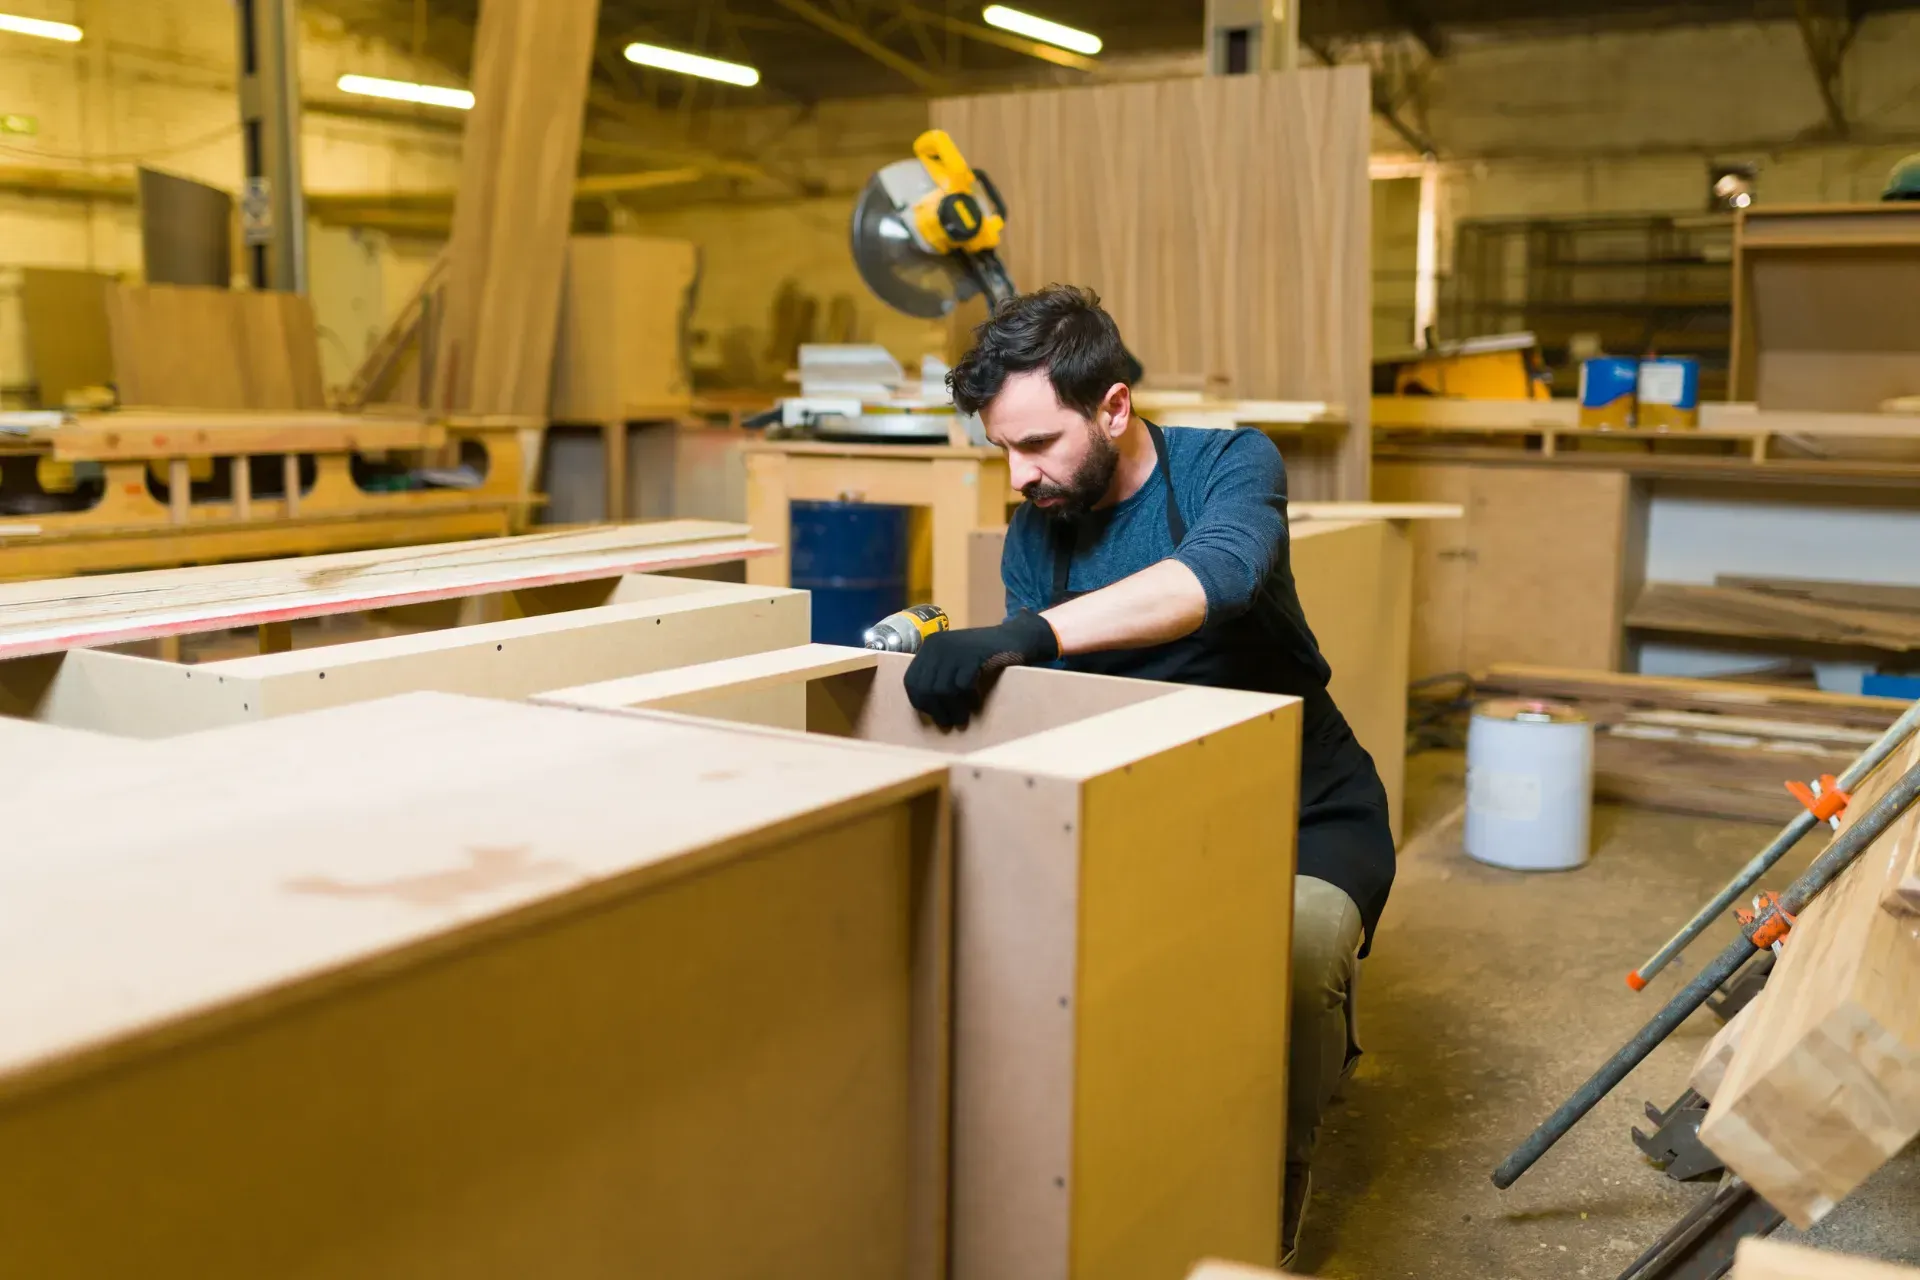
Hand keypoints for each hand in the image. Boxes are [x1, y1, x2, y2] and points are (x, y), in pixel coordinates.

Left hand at [903, 610, 1059, 728]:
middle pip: (924, 688)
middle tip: (950, 722)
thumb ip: (938, 675)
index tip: (935, 714)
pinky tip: (976, 702)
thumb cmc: (983, 655)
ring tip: (963, 718)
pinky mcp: (974, 654)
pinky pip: (962, 686)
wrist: (1014, 638)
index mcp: (929, 646)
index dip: (920, 702)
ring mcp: (955, 648)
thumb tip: (924, 707)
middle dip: (936, 710)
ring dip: (953, 709)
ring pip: (941, 690)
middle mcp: (938, 645)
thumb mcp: (954, 660)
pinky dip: (968, 699)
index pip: (911, 681)